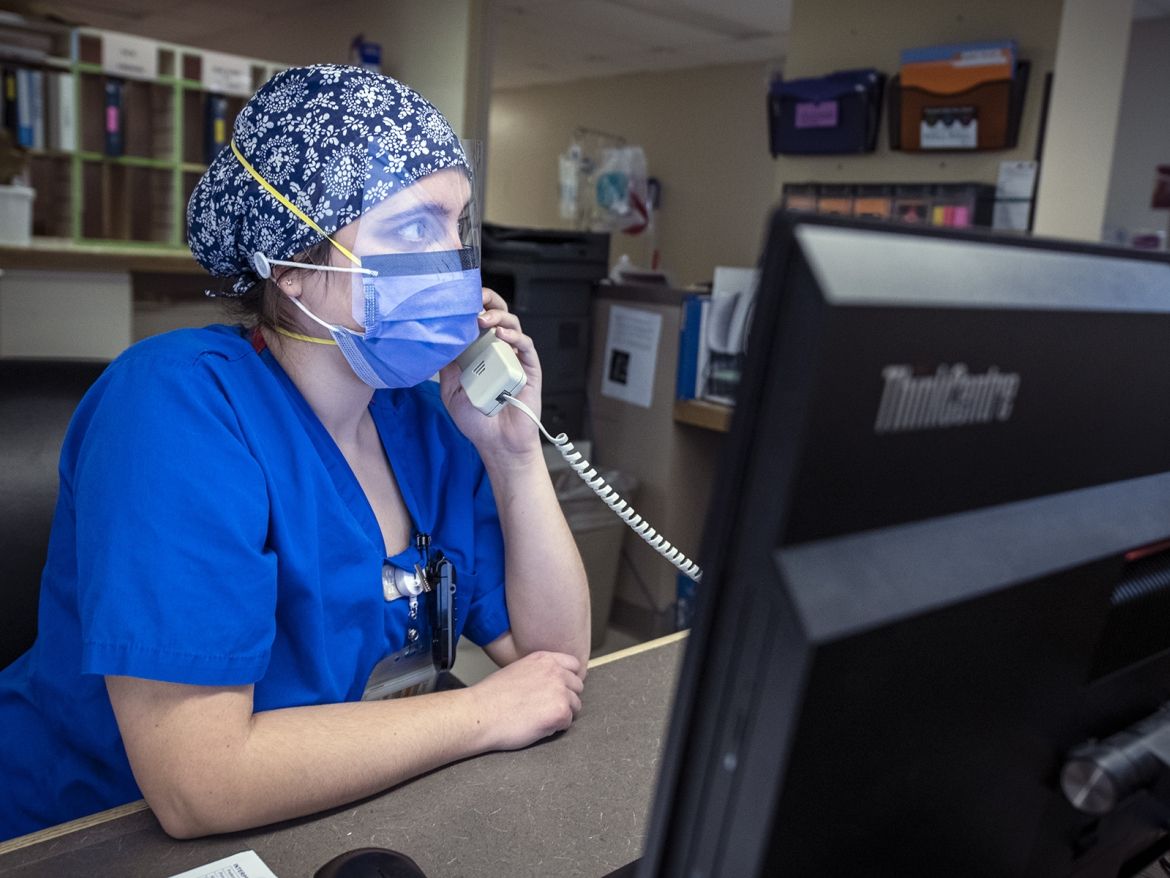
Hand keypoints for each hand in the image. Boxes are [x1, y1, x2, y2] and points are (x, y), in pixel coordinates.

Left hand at [439, 288, 544, 460]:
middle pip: (497, 314)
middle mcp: (497, 350)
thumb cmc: (477, 421)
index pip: (476, 320)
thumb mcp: (452, 392)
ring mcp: (514, 357)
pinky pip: (526, 345)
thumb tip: (438, 342)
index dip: (470, 305)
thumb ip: (447, 368)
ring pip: (512, 324)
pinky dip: (515, 337)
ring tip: (484, 319)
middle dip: (488, 300)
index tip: (458, 299)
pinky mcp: (529, 368)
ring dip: (498, 316)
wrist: (497, 443)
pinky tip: (502, 336)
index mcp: (478, 352)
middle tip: (477, 298)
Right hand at [467, 651, 584, 750]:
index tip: (558, 690)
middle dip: (565, 698)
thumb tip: (552, 682)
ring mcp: (560, 691)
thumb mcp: (518, 670)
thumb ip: (539, 672)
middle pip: (577, 687)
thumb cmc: (492, 696)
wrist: (480, 713)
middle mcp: (555, 671)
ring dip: (561, 714)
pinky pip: (567, 722)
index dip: (567, 680)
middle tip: (545, 708)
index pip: (573, 665)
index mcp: (544, 659)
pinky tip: (536, 726)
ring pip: (575, 706)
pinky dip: (555, 728)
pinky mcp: (560, 712)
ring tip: (538, 718)